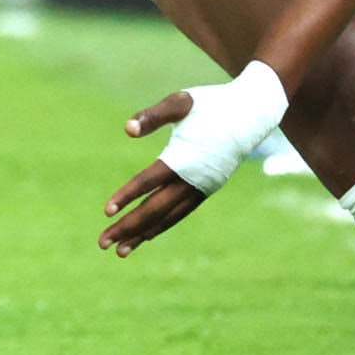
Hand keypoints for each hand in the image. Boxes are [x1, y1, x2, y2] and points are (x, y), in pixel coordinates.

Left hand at [99, 62, 287, 256]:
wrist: (251, 114)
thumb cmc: (212, 104)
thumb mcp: (181, 102)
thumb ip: (153, 115)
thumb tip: (128, 130)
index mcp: (184, 158)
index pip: (149, 182)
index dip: (128, 196)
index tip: (107, 211)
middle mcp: (193, 180)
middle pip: (155, 209)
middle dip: (128, 227)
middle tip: (103, 243)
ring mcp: (201, 188)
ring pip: (168, 217)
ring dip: (143, 234)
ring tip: (120, 251)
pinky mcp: (205, 190)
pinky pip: (179, 213)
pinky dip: (161, 225)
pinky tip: (145, 236)